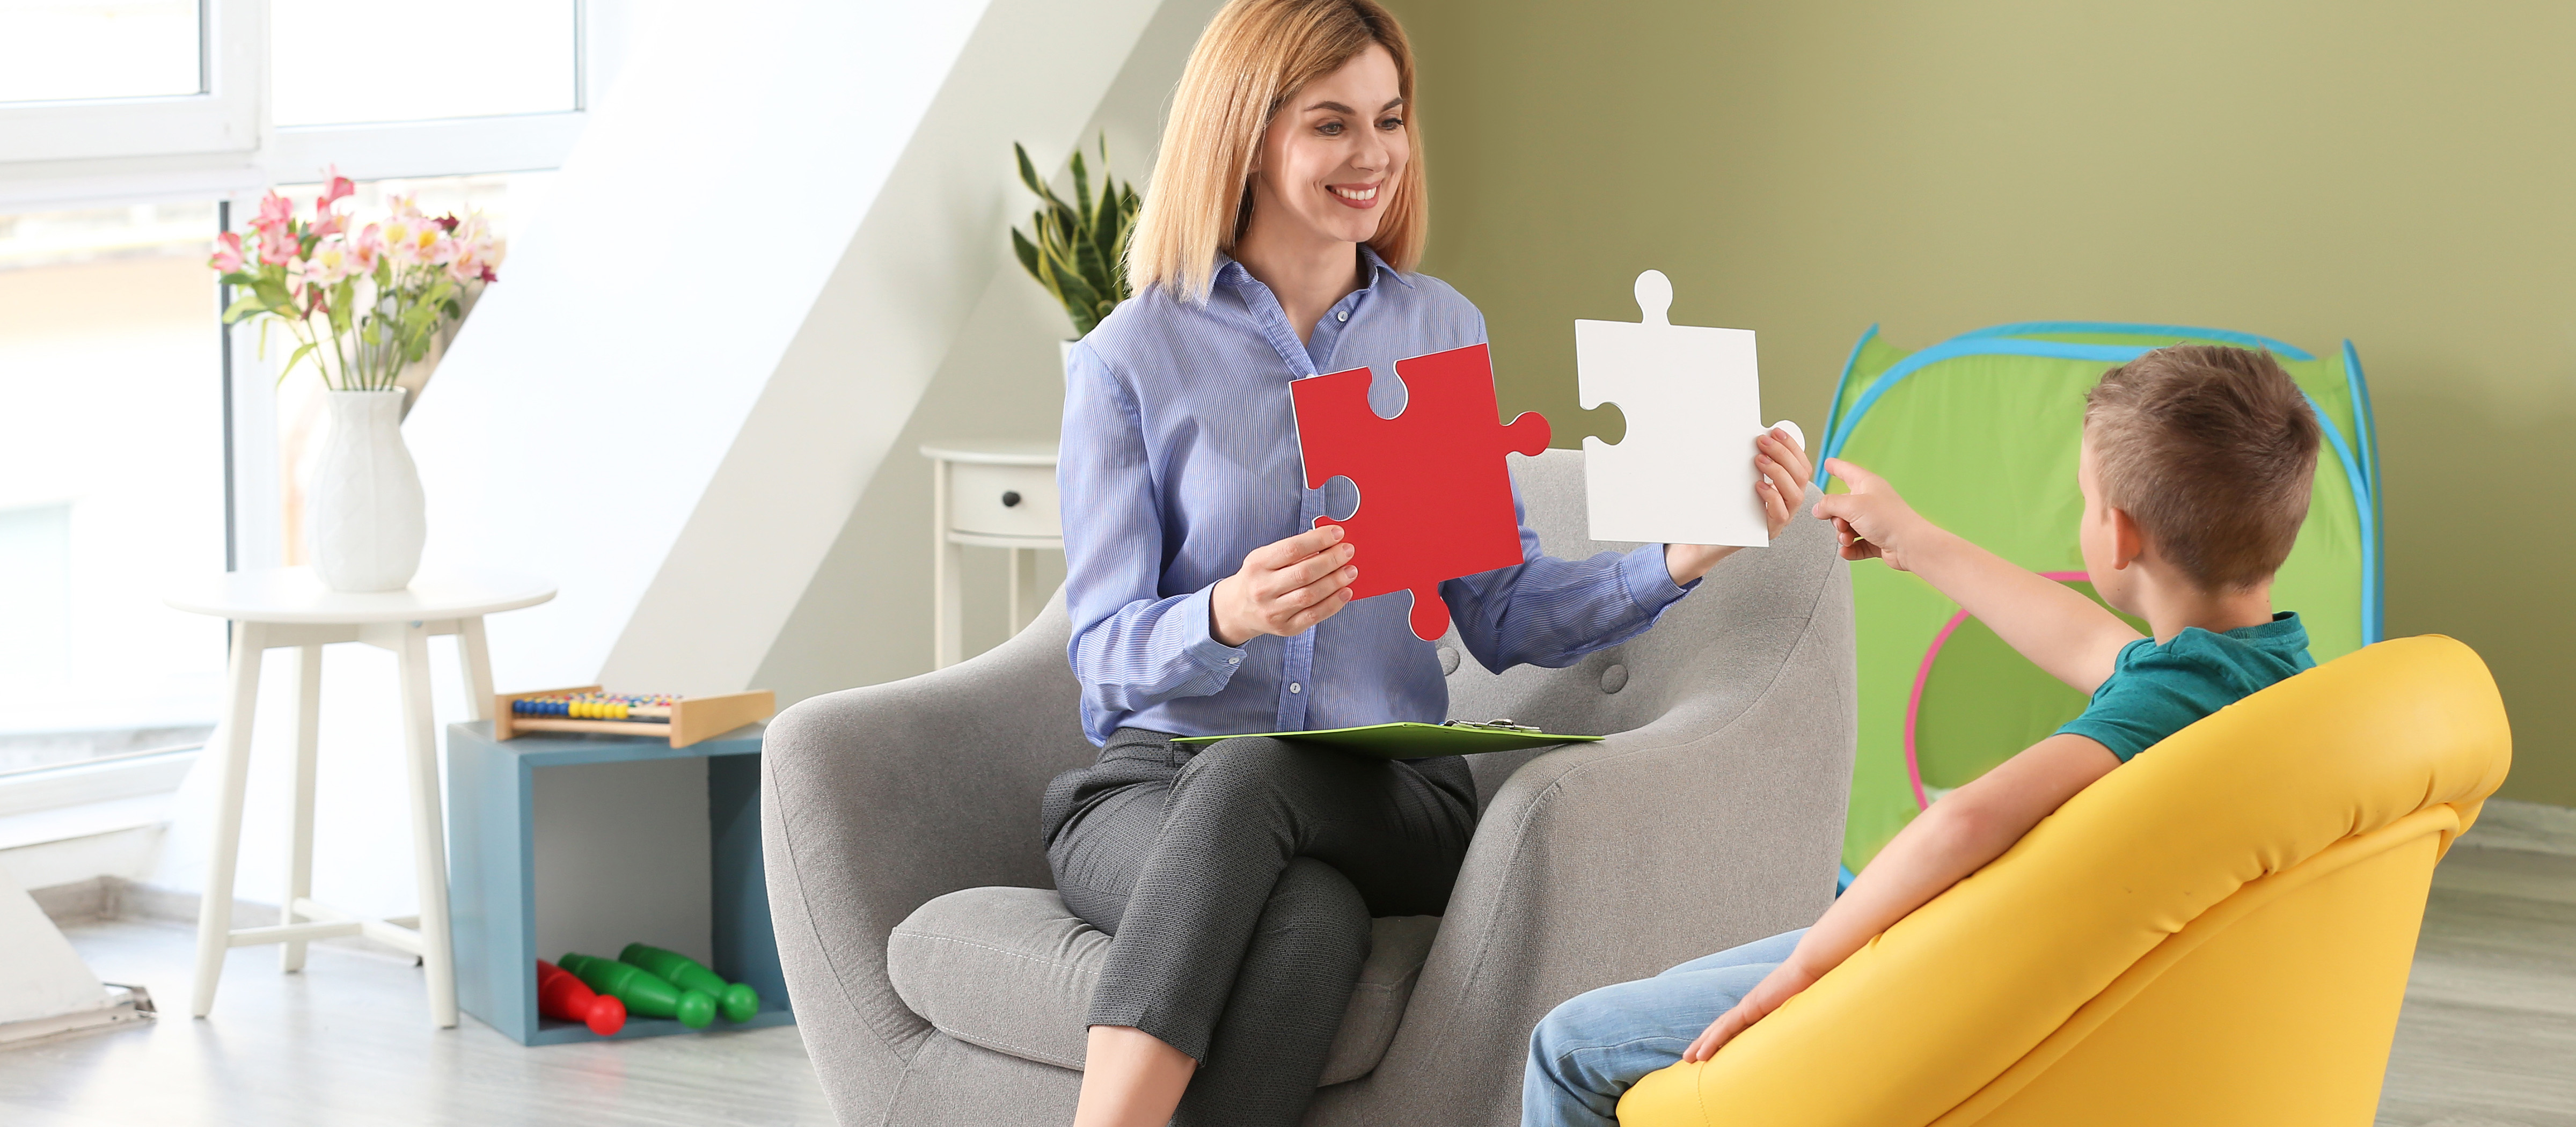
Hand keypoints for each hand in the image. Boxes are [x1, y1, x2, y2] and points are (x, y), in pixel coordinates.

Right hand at [1211, 525, 1358, 645]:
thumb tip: (1328, 543)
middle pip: (1304, 573)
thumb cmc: (1258, 577)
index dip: (1318, 539)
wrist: (1237, 609)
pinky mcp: (1285, 628)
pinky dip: (1334, 604)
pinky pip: (1314, 616)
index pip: (1292, 549)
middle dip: (1331, 560)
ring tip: (1350, 571)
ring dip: (1335, 582)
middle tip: (1348, 551)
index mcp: (1257, 565)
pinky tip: (1345, 592)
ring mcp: (1273, 611)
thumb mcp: (1265, 557)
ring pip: (1311, 595)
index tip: (1337, 533)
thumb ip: (1292, 550)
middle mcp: (1263, 589)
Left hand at [1664, 426, 1814, 583]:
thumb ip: (1753, 463)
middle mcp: (1790, 502)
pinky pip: (1781, 514)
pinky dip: (1772, 497)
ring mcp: (1783, 517)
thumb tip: (1751, 437)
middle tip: (1762, 442)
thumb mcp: (1742, 480)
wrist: (1711, 536)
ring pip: (1795, 494)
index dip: (1792, 446)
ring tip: (1759, 460)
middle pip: (1801, 476)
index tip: (1776, 431)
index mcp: (1789, 487)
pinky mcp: (1771, 530)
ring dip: (1778, 472)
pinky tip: (1759, 485)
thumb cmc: (1729, 505)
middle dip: (1783, 454)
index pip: (1802, 465)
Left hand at [1681, 959, 1818, 1062]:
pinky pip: (1727, 1027)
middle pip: (1721, 1028)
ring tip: (1688, 1058)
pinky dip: (1713, 1040)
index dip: (1721, 1040)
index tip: (1712, 1053)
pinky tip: (1702, 1052)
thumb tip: (1800, 1038)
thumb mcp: (1798, 1013)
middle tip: (1689, 1058)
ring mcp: (1748, 1007)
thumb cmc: (1810, 989)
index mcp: (1760, 1010)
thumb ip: (1792, 1024)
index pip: (1735, 1028)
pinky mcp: (1750, 1007)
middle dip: (1704, 1043)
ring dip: (1702, 1043)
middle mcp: (1750, 1008)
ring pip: (1719, 1029)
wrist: (1810, 969)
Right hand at [1809, 457, 1932, 570]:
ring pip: (1847, 527)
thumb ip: (1829, 504)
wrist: (1909, 545)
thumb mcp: (1851, 506)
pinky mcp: (1877, 539)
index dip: (1837, 467)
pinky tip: (1848, 551)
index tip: (1828, 463)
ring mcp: (1875, 521)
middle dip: (1836, 518)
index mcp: (1867, 485)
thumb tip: (1818, 509)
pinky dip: (1851, 548)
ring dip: (1843, 535)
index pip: (1848, 471)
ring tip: (1847, 539)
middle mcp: (1871, 501)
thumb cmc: (1887, 519)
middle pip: (1842, 505)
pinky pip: (1856, 544)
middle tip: (1841, 524)